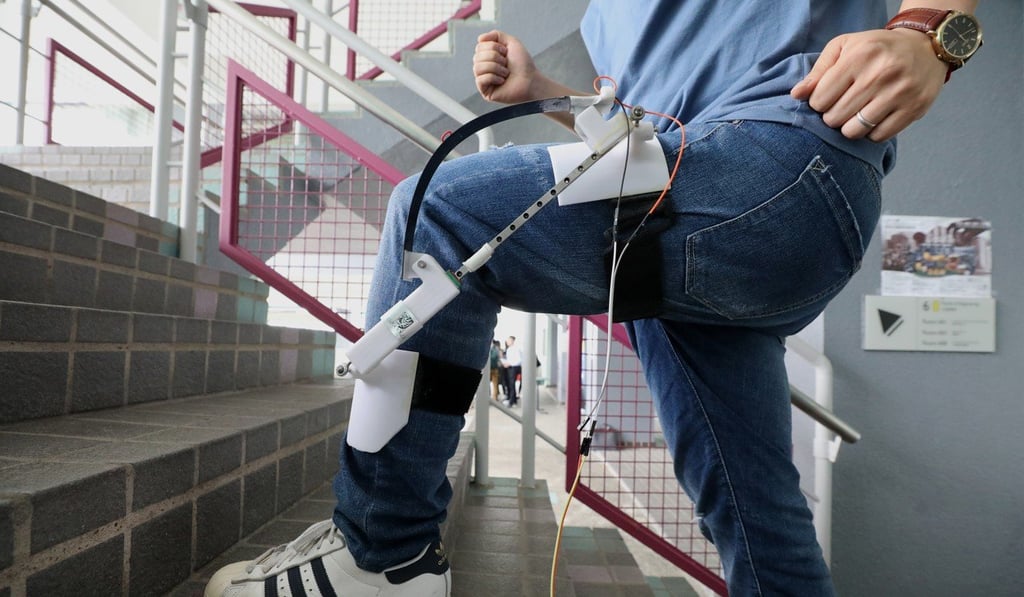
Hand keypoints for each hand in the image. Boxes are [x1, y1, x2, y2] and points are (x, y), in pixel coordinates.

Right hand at [473, 30, 539, 103]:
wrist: (531, 80)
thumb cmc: (523, 63)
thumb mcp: (511, 42)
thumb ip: (496, 35)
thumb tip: (479, 39)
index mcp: (487, 56)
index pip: (479, 46)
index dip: (494, 47)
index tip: (506, 53)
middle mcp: (483, 67)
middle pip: (477, 56)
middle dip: (495, 57)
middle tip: (506, 63)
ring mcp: (483, 80)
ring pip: (477, 67)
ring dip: (495, 67)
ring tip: (506, 72)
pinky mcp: (485, 92)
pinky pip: (480, 80)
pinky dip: (493, 78)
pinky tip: (502, 81)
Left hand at [790, 28, 948, 141]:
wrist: (924, 47)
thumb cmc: (875, 48)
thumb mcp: (844, 47)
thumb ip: (818, 71)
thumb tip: (797, 95)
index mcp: (859, 57)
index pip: (820, 99)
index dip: (818, 103)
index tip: (827, 98)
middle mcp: (880, 74)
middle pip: (835, 118)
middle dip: (832, 117)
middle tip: (842, 107)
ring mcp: (899, 93)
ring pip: (855, 131)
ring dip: (849, 127)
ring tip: (855, 114)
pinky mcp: (914, 108)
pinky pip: (879, 136)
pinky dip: (871, 133)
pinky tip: (873, 118)